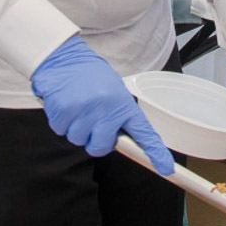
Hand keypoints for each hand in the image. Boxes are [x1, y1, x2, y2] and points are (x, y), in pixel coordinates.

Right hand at [30, 36, 174, 174]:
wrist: (64, 56)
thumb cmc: (89, 76)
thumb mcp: (113, 91)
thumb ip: (117, 116)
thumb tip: (116, 141)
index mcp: (123, 103)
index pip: (143, 132)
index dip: (155, 153)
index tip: (166, 168)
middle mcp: (107, 107)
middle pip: (100, 147)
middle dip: (93, 140)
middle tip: (90, 121)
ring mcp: (85, 109)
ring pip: (77, 140)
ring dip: (74, 128)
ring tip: (76, 106)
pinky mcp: (65, 109)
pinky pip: (60, 130)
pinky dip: (60, 121)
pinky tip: (64, 104)